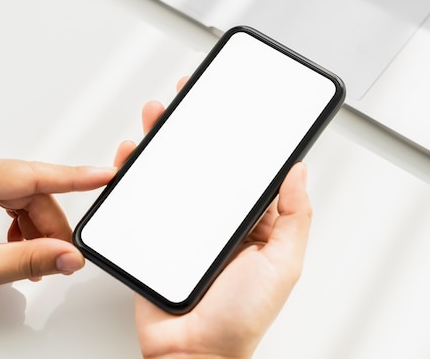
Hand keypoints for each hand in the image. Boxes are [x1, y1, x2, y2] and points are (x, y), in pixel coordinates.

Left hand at [0, 145, 116, 311]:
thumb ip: (30, 261)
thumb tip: (69, 255)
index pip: (32, 176)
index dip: (74, 179)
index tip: (105, 176)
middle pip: (30, 190)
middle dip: (49, 225)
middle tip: (63, 255)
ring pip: (22, 193)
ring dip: (35, 225)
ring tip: (34, 258)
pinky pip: (7, 195)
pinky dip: (19, 220)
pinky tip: (19, 244)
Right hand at [121, 80, 312, 358]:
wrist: (192, 354)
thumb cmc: (240, 319)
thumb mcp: (282, 265)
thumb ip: (294, 218)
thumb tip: (298, 172)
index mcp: (251, 223)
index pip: (245, 170)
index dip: (239, 138)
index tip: (233, 107)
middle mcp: (217, 221)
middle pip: (205, 165)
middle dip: (194, 129)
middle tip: (188, 96)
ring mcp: (184, 227)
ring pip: (171, 175)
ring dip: (163, 142)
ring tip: (157, 115)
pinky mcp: (153, 238)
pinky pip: (141, 200)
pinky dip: (132, 175)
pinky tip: (130, 155)